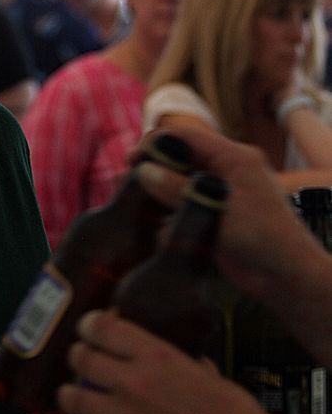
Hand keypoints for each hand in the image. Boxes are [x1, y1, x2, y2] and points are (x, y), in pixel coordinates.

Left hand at [47, 309, 265, 413]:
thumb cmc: (232, 410)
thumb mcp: (204, 368)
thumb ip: (179, 359)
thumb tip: (174, 356)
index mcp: (155, 354)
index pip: (101, 327)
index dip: (88, 325)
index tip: (88, 328)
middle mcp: (135, 380)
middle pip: (81, 357)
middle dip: (77, 357)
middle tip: (82, 362)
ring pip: (73, 397)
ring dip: (68, 396)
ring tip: (71, 396)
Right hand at [132, 126, 315, 301]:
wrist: (286, 278)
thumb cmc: (264, 240)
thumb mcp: (219, 211)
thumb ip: (180, 191)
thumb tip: (144, 172)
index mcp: (235, 157)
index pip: (189, 136)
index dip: (158, 142)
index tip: (132, 158)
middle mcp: (227, 170)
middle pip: (182, 156)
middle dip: (155, 164)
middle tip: (128, 180)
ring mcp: (220, 192)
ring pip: (181, 179)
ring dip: (159, 186)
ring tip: (133, 198)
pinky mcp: (215, 214)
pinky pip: (185, 202)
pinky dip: (168, 205)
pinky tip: (150, 217)